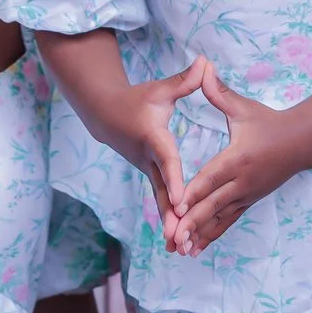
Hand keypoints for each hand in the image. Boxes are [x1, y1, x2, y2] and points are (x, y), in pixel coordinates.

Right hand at [85, 58, 206, 244]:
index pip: (168, 162)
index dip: (176, 180)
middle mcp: (149, 161)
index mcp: (155, 139)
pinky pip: (162, 202)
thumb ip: (185, 81)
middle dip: (172, 215)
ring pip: (161, 202)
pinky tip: (177, 242)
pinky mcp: (149, 178)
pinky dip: (169, 221)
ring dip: (170, 226)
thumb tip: (206, 63)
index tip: (184, 199)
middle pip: (163, 191)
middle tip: (180, 237)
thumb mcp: (160, 90)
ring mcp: (147, 172)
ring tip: (180, 250)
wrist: (106, 115)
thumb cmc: (138, 99)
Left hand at [171, 61, 311, 255]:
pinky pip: (228, 221)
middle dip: (191, 223)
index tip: (176, 207)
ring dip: (199, 235)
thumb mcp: (243, 108)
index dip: (193, 193)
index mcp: (237, 159)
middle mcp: (241, 182)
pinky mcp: (249, 201)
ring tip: (180, 250)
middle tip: (172, 238)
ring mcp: (247, 195)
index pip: (210, 178)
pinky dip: (212, 235)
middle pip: (212, 205)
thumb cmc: (269, 122)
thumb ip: (219, 93)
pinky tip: (196, 248)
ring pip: (219, 219)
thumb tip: (202, 68)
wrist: (302, 142)